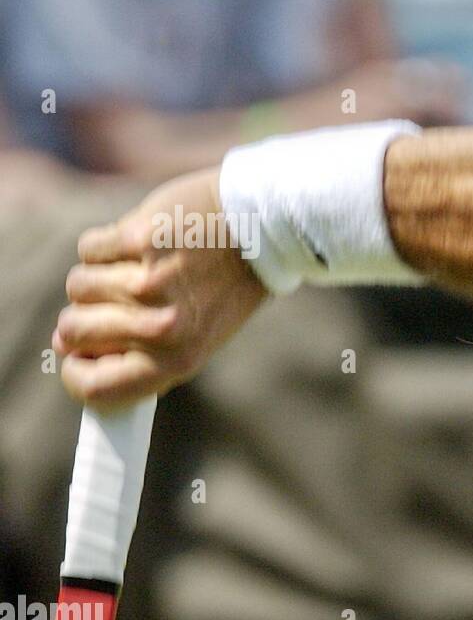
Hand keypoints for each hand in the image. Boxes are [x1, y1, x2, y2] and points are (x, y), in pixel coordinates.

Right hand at [54, 168, 267, 407]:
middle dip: (82, 315)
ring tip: (139, 267)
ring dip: (97, 275)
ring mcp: (147, 283)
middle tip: (112, 300)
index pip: (97, 389)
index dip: (75, 373)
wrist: (259, 230)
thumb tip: (67, 346)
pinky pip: (89, 249)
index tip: (74, 356)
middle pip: (73, 331)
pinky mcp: (138, 241)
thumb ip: (139, 352)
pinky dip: (106, 244)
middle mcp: (161, 328)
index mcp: (176, 362)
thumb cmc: (223, 287)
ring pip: (77, 286)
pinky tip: (141, 242)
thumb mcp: (195, 337)